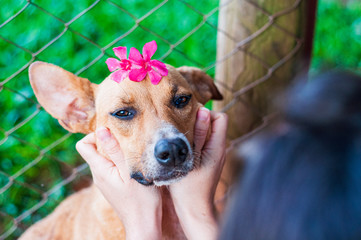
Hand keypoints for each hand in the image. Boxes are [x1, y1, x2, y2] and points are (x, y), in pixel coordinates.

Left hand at [76, 127, 161, 239]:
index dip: (95, 135)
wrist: (144, 224)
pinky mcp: (112, 186)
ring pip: (104, 159)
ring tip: (133, 154)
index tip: (113, 134)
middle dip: (109, 142)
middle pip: (94, 150)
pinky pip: (110, 168)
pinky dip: (119, 162)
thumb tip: (102, 129)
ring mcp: (105, 182)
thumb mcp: (130, 170)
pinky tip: (133, 166)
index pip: (83, 145)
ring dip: (115, 152)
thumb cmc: (141, 199)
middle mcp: (98, 175)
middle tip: (127, 142)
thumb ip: (115, 150)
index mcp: (100, 169)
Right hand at [169, 107, 227, 239]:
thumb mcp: (189, 157)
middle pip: (214, 124)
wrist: (193, 209)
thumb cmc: (188, 186)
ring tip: (182, 140)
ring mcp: (216, 157)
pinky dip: (196, 142)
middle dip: (200, 122)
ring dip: (196, 132)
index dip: (206, 113)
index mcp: (217, 147)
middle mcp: (220, 150)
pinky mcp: (210, 162)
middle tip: (183, 129)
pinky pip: (205, 144)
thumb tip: (203, 111)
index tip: (189, 119)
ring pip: (209, 134)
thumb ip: (197, 134)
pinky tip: (184, 150)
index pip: (220, 117)